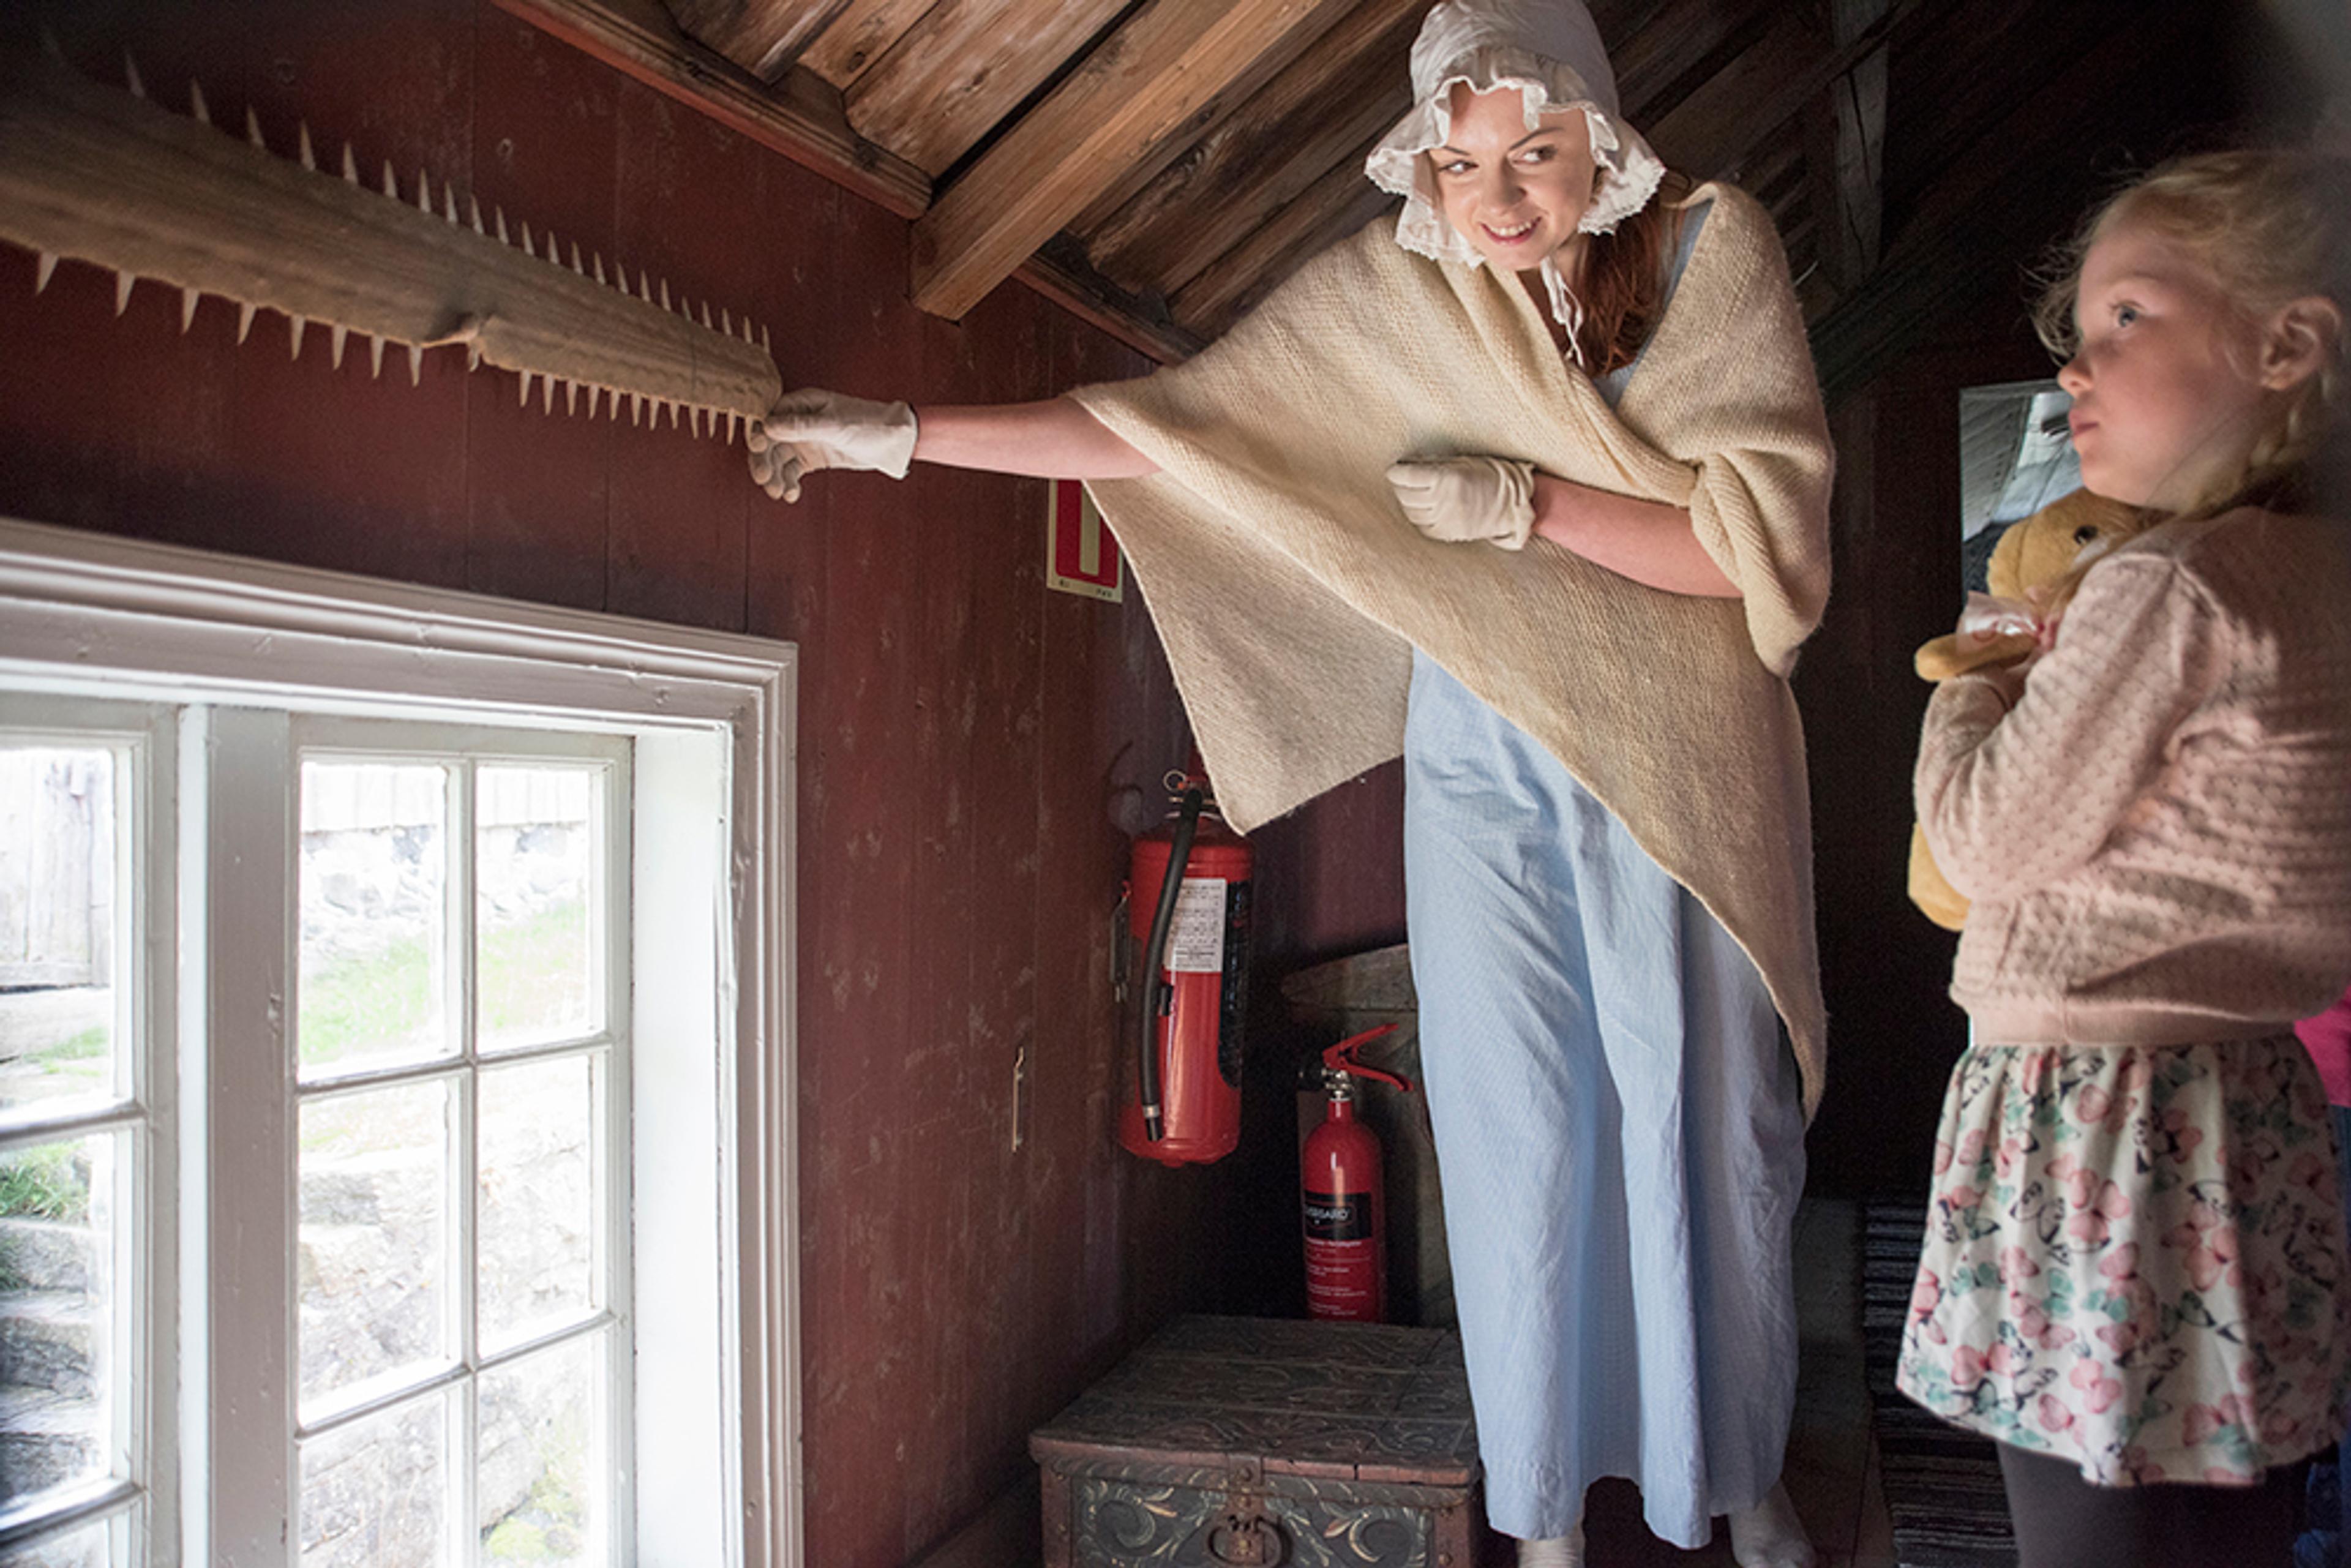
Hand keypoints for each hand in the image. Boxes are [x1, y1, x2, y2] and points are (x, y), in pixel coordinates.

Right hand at [746, 388, 918, 501]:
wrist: (894, 442)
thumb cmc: (869, 424)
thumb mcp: (835, 425)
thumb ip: (802, 426)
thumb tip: (768, 425)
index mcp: (802, 404)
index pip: (770, 416)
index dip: (759, 432)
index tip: (757, 447)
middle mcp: (797, 421)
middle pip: (769, 441)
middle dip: (764, 461)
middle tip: (764, 479)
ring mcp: (803, 441)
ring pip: (778, 460)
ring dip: (775, 477)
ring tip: (778, 493)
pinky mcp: (811, 459)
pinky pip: (792, 472)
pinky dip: (789, 483)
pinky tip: (791, 495)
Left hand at [1385, 456, 1536, 548]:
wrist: (1512, 503)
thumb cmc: (1487, 476)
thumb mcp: (1461, 462)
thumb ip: (1434, 465)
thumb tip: (1408, 465)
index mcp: (1448, 478)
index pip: (1407, 477)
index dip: (1396, 472)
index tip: (1394, 469)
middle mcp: (1444, 501)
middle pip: (1406, 495)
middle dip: (1400, 486)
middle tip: (1402, 479)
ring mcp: (1446, 520)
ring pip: (1412, 512)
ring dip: (1407, 502)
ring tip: (1413, 493)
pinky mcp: (1448, 533)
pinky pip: (1422, 526)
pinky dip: (1418, 517)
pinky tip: (1423, 508)